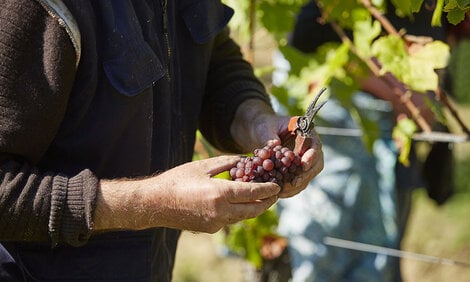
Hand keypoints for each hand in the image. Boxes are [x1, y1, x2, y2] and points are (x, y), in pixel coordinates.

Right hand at [94, 155, 279, 233]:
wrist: (155, 203)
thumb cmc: (177, 181)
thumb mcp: (203, 166)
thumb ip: (227, 163)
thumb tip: (244, 160)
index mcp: (220, 194)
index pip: (253, 192)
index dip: (268, 189)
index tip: (278, 186)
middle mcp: (221, 212)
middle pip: (253, 210)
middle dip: (266, 202)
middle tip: (274, 194)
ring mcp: (216, 223)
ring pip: (242, 216)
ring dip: (253, 207)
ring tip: (259, 197)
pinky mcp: (210, 229)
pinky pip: (230, 220)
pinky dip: (238, 211)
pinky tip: (237, 202)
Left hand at [230, 99, 323, 197]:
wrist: (260, 133)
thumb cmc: (264, 126)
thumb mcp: (265, 127)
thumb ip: (270, 136)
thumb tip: (274, 144)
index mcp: (306, 132)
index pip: (316, 145)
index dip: (312, 156)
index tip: (303, 165)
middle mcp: (309, 148)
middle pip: (316, 164)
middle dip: (306, 175)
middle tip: (294, 183)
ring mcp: (304, 160)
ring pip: (308, 176)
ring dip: (298, 185)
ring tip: (284, 191)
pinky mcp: (297, 171)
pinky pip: (299, 182)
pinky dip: (291, 189)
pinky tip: (281, 193)